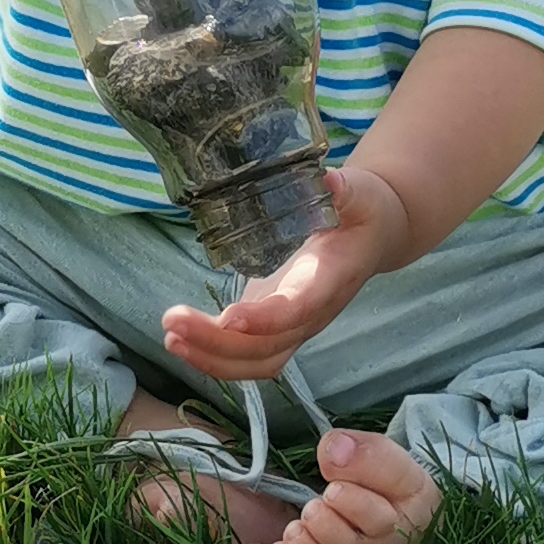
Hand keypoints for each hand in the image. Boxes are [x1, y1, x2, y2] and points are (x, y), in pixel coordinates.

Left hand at [160, 162, 413, 383]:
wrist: (372, 238)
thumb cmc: (364, 213)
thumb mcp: (362, 195)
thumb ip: (345, 191)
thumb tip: (328, 181)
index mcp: (330, 281)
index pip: (297, 310)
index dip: (265, 320)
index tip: (229, 317)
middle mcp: (312, 314)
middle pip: (267, 349)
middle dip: (218, 344)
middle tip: (173, 322)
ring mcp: (294, 326)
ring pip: (255, 361)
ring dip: (211, 358)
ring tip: (171, 337)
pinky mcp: (275, 325)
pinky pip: (246, 354)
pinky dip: (212, 354)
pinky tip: (179, 339)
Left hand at [268, 428, 443, 543]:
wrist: (397, 528)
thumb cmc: (391, 493)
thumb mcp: (393, 465)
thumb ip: (368, 453)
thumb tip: (333, 449)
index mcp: (402, 522)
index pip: (377, 520)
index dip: (348, 501)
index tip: (333, 487)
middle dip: (320, 520)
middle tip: (313, 506)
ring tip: (298, 526)